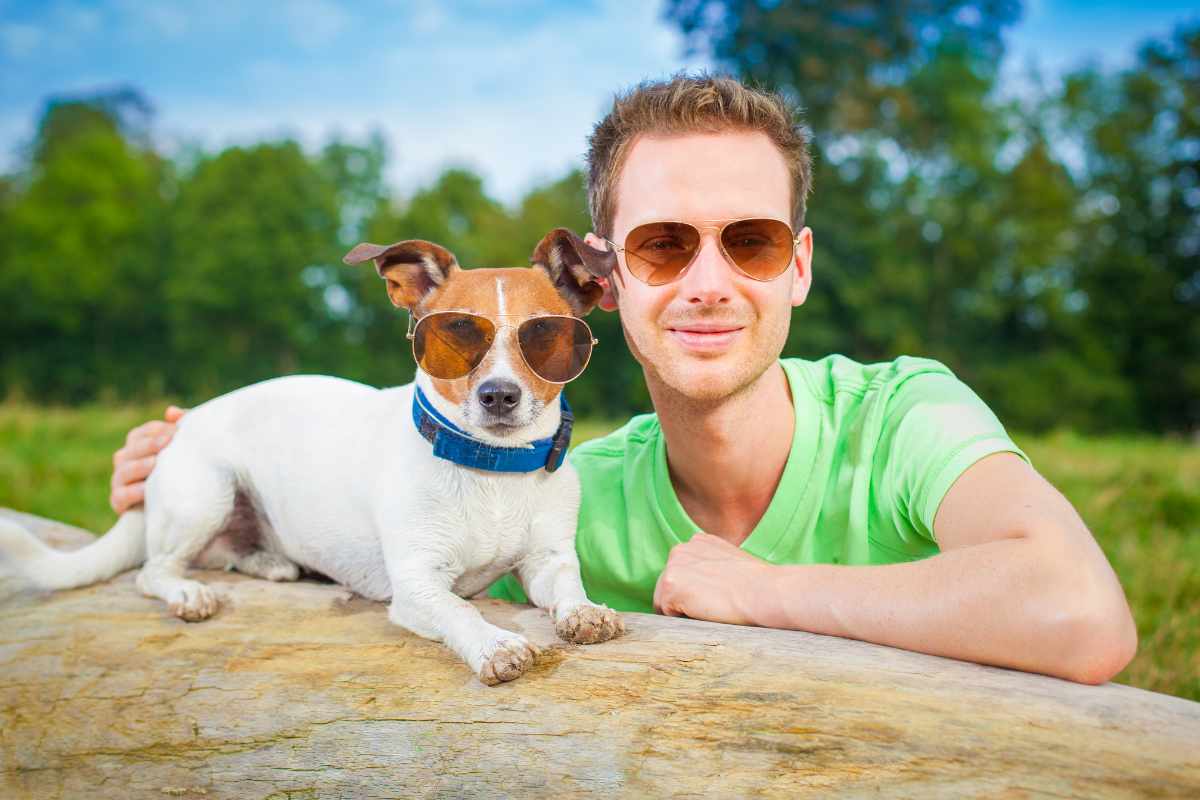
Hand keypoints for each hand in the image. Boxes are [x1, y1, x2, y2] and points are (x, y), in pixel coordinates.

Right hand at [110, 405, 187, 513]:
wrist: (173, 510)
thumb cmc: (179, 473)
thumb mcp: (182, 451)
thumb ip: (180, 428)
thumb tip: (171, 411)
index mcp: (139, 444)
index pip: (145, 431)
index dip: (161, 430)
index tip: (179, 431)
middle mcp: (125, 459)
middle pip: (133, 447)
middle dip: (151, 444)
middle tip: (168, 442)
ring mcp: (119, 481)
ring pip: (124, 470)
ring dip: (140, 466)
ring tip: (156, 464)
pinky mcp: (118, 502)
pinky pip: (121, 495)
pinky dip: (133, 492)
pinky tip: (147, 490)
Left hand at [652, 532, 774, 625]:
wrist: (765, 593)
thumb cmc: (757, 586)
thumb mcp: (731, 564)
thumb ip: (711, 567)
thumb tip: (701, 586)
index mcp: (696, 543)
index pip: (682, 575)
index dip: (694, 593)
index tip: (715, 599)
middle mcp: (681, 549)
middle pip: (667, 588)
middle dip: (683, 602)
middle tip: (713, 608)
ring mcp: (673, 566)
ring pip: (663, 602)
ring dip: (682, 612)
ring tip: (710, 609)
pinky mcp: (670, 585)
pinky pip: (666, 614)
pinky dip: (682, 620)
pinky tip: (705, 612)